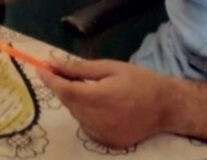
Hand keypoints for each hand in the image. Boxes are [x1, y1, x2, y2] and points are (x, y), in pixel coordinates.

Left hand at [37, 58, 171, 148]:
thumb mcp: (109, 67)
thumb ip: (78, 69)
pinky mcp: (108, 142)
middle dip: (61, 86)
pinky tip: (97, 104)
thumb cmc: (138, 81)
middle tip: (60, 72)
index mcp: (100, 98)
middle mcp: (99, 120)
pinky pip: (86, 125)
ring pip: (76, 114)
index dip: (50, 80)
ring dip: (74, 100)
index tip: (40, 68)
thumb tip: (51, 64)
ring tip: (87, 87)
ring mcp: (103, 134)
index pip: (65, 90)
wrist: (167, 107)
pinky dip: (85, 113)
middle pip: (69, 102)